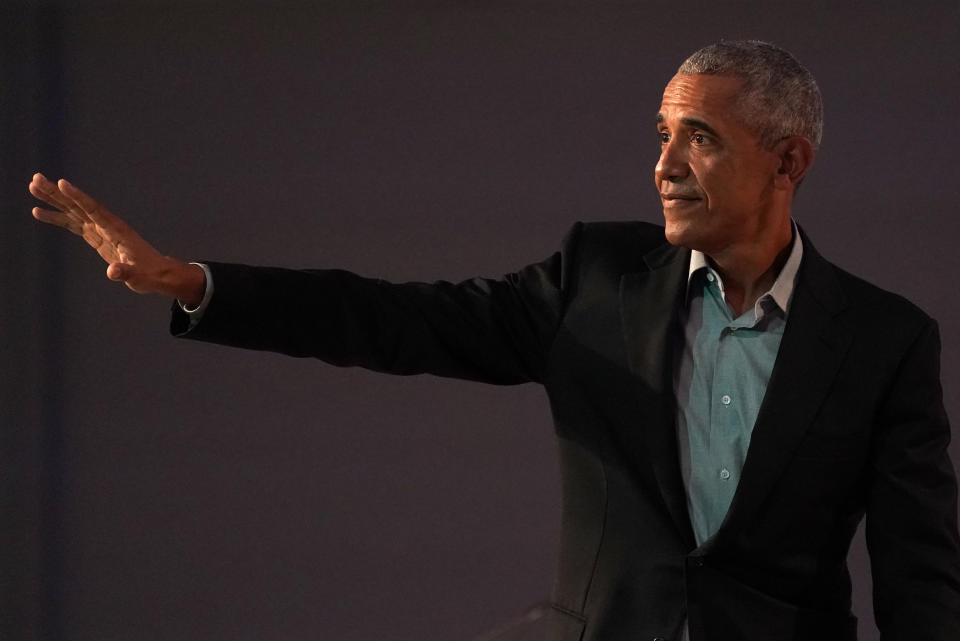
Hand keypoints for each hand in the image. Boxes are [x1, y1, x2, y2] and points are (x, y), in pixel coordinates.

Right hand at [29, 173, 204, 305]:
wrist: (157, 273)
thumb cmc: (148, 274)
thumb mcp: (138, 277)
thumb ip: (125, 273)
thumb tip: (112, 272)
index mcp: (116, 230)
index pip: (94, 210)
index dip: (78, 197)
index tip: (62, 183)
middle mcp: (106, 225)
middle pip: (78, 205)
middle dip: (57, 193)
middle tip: (35, 179)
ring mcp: (100, 230)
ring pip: (73, 211)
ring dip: (53, 200)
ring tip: (32, 187)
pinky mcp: (96, 237)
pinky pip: (73, 223)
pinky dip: (56, 217)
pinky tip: (39, 211)